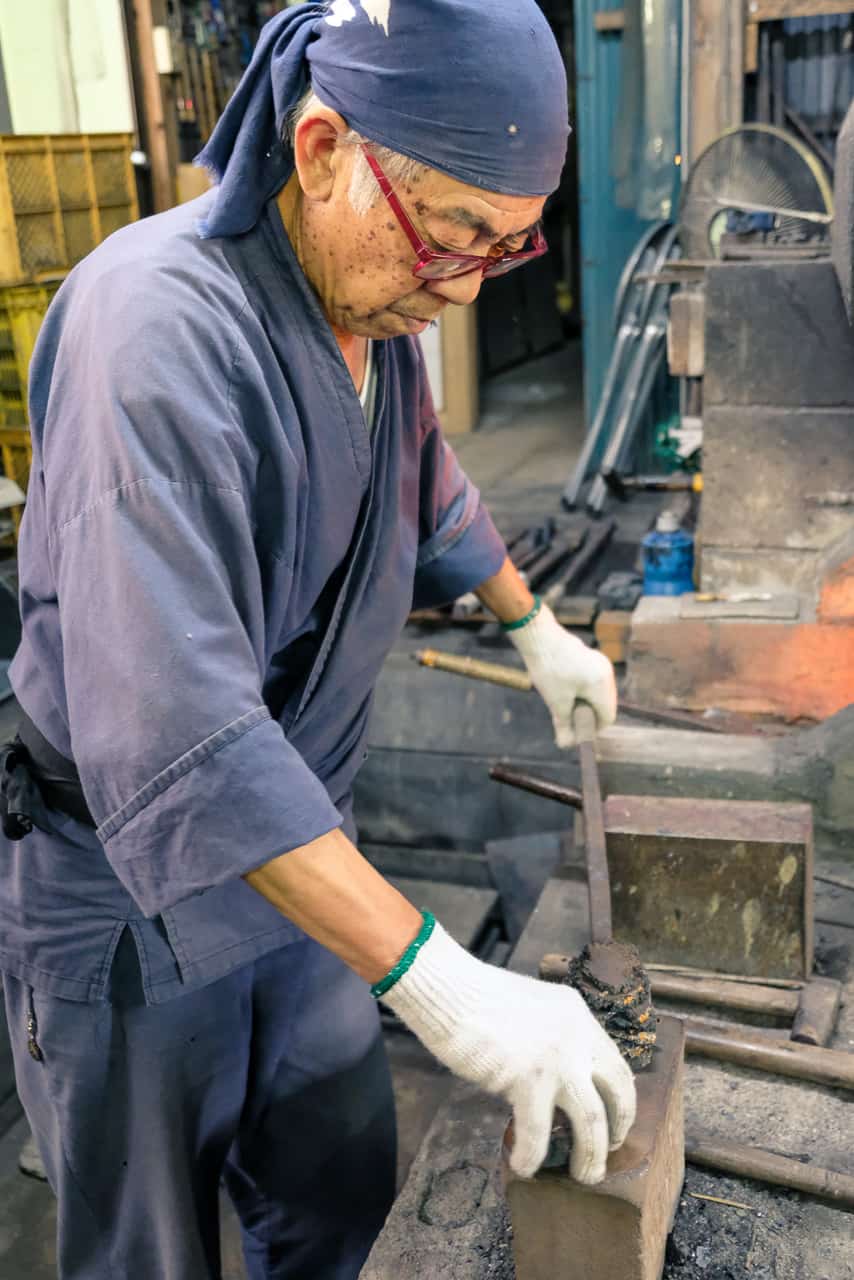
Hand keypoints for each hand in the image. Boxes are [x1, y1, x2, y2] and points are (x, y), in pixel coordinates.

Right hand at [382, 923, 635, 1182]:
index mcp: (578, 1015)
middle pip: (617, 1091)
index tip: (614, 1120)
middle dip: (618, 1128)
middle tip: (608, 1153)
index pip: (615, 1062)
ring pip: (591, 1119)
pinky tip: (522, 1165)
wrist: (449, 988)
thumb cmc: (476, 998)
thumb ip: (549, 1040)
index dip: (620, 1098)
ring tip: (584, 1175)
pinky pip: (538, 1132)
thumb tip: (550, 1081)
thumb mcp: (531, 1011)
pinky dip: (532, 1155)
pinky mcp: (528, 1078)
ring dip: (591, 1153)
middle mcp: (577, 1035)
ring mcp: (556, 1058)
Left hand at [507, 601, 616, 747]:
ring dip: (585, 704)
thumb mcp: (556, 702)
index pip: (608, 717)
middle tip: (568, 722)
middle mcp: (606, 674)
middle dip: (589, 717)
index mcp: (601, 685)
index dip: (593, 730)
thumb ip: (564, 725)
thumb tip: (566, 744)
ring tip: (564, 706)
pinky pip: (593, 682)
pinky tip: (564, 692)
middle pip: (606, 706)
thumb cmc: (548, 668)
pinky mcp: (592, 658)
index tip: (577, 734)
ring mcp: (601, 663)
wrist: (537, 636)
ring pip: (599, 694)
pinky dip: (583, 692)